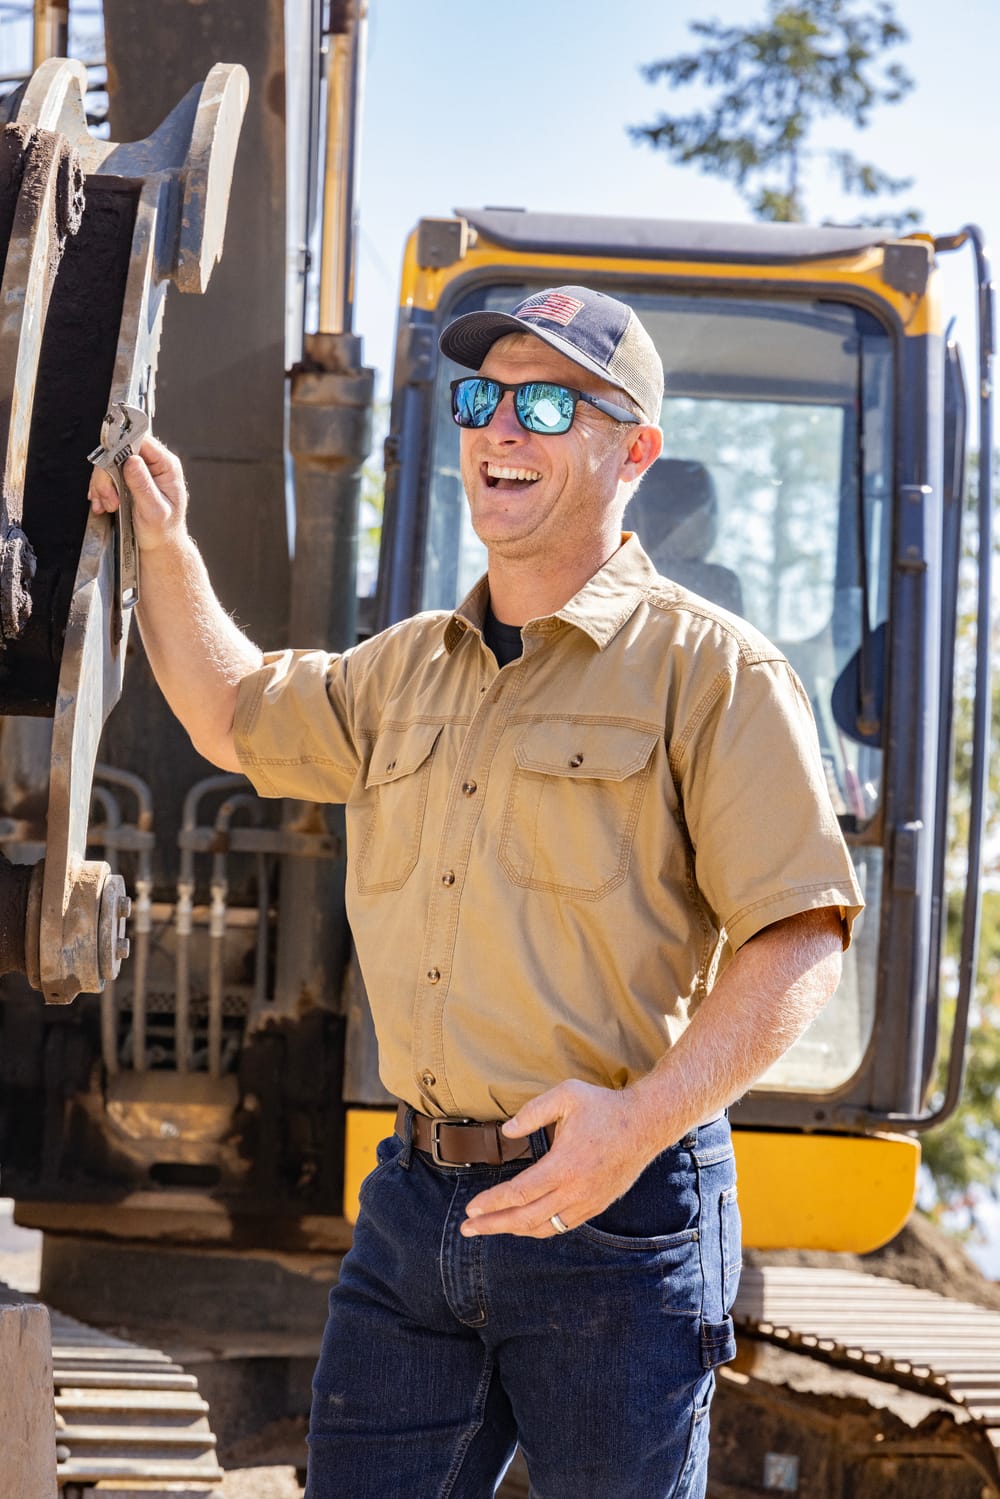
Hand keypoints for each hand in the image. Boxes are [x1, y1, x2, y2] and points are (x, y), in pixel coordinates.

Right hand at [88, 435, 188, 552]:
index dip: (120, 448)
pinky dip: (101, 491)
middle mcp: (154, 463)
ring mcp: (139, 470)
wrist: (159, 546)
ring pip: (109, 463)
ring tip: (109, 506)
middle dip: (108, 475)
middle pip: (119, 450)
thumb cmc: (163, 531)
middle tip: (111, 499)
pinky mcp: (127, 479)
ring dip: (103, 486)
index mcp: (166, 465)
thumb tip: (132, 459)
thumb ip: (143, 485)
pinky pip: (106, 475)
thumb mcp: (154, 511)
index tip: (108, 464)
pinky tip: (104, 505)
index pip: (140, 440)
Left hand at [460, 1080, 656, 1238]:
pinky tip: (524, 1224)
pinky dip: (538, 1229)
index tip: (471, 1209)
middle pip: (525, 1218)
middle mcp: (575, 1190)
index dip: (492, 1203)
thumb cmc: (605, 1107)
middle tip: (468, 1228)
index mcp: (564, 1165)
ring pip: (544, 1228)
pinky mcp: (596, 1205)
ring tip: (490, 1227)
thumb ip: (533, 1111)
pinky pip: (562, 1226)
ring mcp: (587, 1202)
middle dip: (493, 1225)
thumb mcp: (567, 1095)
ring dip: (513, 1230)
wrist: (647, 1124)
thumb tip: (506, 1131)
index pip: (519, 1193)